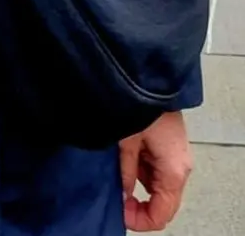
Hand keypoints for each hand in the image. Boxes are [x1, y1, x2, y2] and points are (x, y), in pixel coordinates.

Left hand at [120, 112, 193, 230]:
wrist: (149, 74)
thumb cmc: (139, 101)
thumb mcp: (126, 141)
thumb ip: (125, 172)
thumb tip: (122, 193)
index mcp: (174, 170)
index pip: (162, 213)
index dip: (140, 220)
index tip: (120, 213)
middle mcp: (179, 165)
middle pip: (162, 201)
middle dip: (138, 204)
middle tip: (115, 197)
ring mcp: (175, 154)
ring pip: (157, 184)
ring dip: (138, 185)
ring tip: (116, 174)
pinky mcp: (168, 143)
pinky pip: (155, 166)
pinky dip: (140, 169)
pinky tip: (124, 159)